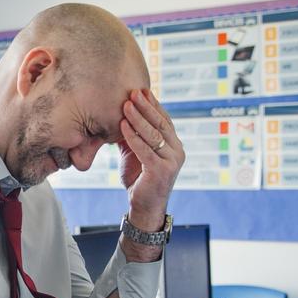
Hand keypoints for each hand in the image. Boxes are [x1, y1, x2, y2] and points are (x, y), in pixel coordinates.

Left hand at [117, 88, 184, 231]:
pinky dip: (133, 137)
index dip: (154, 105)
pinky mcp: (161, 171)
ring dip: (138, 119)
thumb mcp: (135, 153)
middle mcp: (177, 151)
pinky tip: (123, 126)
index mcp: (174, 145)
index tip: (142, 91)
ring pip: (153, 135)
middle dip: (146, 107)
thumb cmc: (139, 179)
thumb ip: (132, 137)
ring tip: (126, 105)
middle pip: (160, 124)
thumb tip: (119, 117)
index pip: (164, 120)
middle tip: (134, 92)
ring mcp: (171, 161)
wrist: (144, 207)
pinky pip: (145, 150)